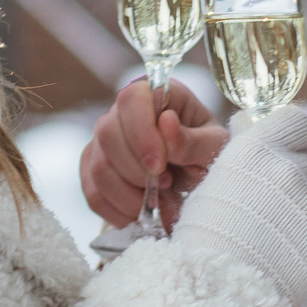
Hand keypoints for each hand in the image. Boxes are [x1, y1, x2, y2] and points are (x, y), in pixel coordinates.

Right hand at [80, 77, 228, 229]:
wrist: (196, 184)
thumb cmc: (207, 157)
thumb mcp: (214, 149)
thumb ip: (193, 140)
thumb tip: (166, 122)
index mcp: (156, 94)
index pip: (131, 100)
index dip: (140, 133)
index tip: (160, 167)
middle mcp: (122, 112)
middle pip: (106, 133)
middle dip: (135, 170)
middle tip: (166, 185)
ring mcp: (103, 141)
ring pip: (98, 167)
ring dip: (129, 195)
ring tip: (158, 200)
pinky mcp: (92, 168)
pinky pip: (93, 193)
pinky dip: (118, 210)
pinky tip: (141, 211)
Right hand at [172, 107, 306, 306]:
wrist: (215, 295)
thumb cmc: (203, 241)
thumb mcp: (212, 185)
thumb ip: (242, 157)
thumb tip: (248, 124)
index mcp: (257, 150)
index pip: (298, 122)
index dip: (292, 139)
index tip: (282, 155)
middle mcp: (290, 170)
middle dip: (296, 185)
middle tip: (271, 214)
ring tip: (278, 243)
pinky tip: (290, 262)